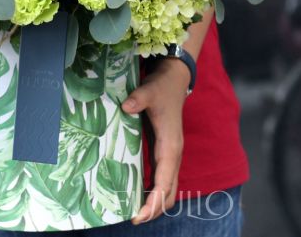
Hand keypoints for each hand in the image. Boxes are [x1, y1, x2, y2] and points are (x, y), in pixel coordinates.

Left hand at [122, 59, 190, 223]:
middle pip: (169, 192)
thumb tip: (127, 106)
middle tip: (134, 220)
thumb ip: (138, 98)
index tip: (139, 216)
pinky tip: (139, 196)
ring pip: (169, 188)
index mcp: (171, 145)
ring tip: (136, 214)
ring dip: (156, 203)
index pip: (164, 182)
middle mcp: (174, 154)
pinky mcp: (166, 152)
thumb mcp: (149, 90)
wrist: (174, 79)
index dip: (153, 201)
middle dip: (155, 209)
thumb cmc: (161, 87)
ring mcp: (171, 155)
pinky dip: (155, 192)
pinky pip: (163, 179)